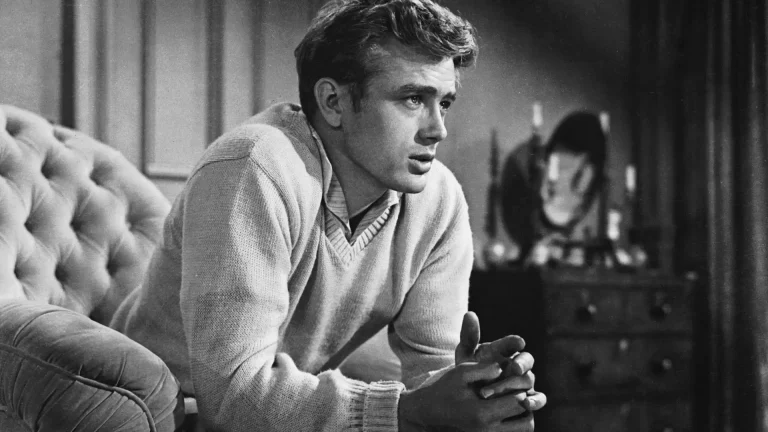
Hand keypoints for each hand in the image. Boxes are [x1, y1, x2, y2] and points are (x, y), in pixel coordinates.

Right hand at [398, 361, 532, 431]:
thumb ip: (483, 369)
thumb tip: (504, 368)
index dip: (522, 388)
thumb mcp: (460, 373)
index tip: (516, 378)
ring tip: (515, 403)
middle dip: (527, 405)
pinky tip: (507, 413)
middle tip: (519, 392)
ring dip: (524, 418)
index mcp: (482, 413)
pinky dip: (515, 426)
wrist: (425, 413)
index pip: (519, 402)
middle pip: (527, 423)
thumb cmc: (443, 390)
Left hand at [455, 312, 546, 415]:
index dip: (516, 342)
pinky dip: (535, 401)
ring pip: (528, 380)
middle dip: (522, 364)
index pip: (513, 343)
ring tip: (502, 390)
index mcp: (505, 351)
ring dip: (515, 385)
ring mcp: (525, 382)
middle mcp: (518, 364)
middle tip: (514, 368)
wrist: (470, 398)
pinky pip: (539, 399)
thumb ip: (469, 336)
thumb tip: (469, 313)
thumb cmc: (470, 372)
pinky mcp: (529, 399)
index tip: (518, 342)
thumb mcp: (465, 355)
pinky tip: (525, 403)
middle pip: (526, 361)